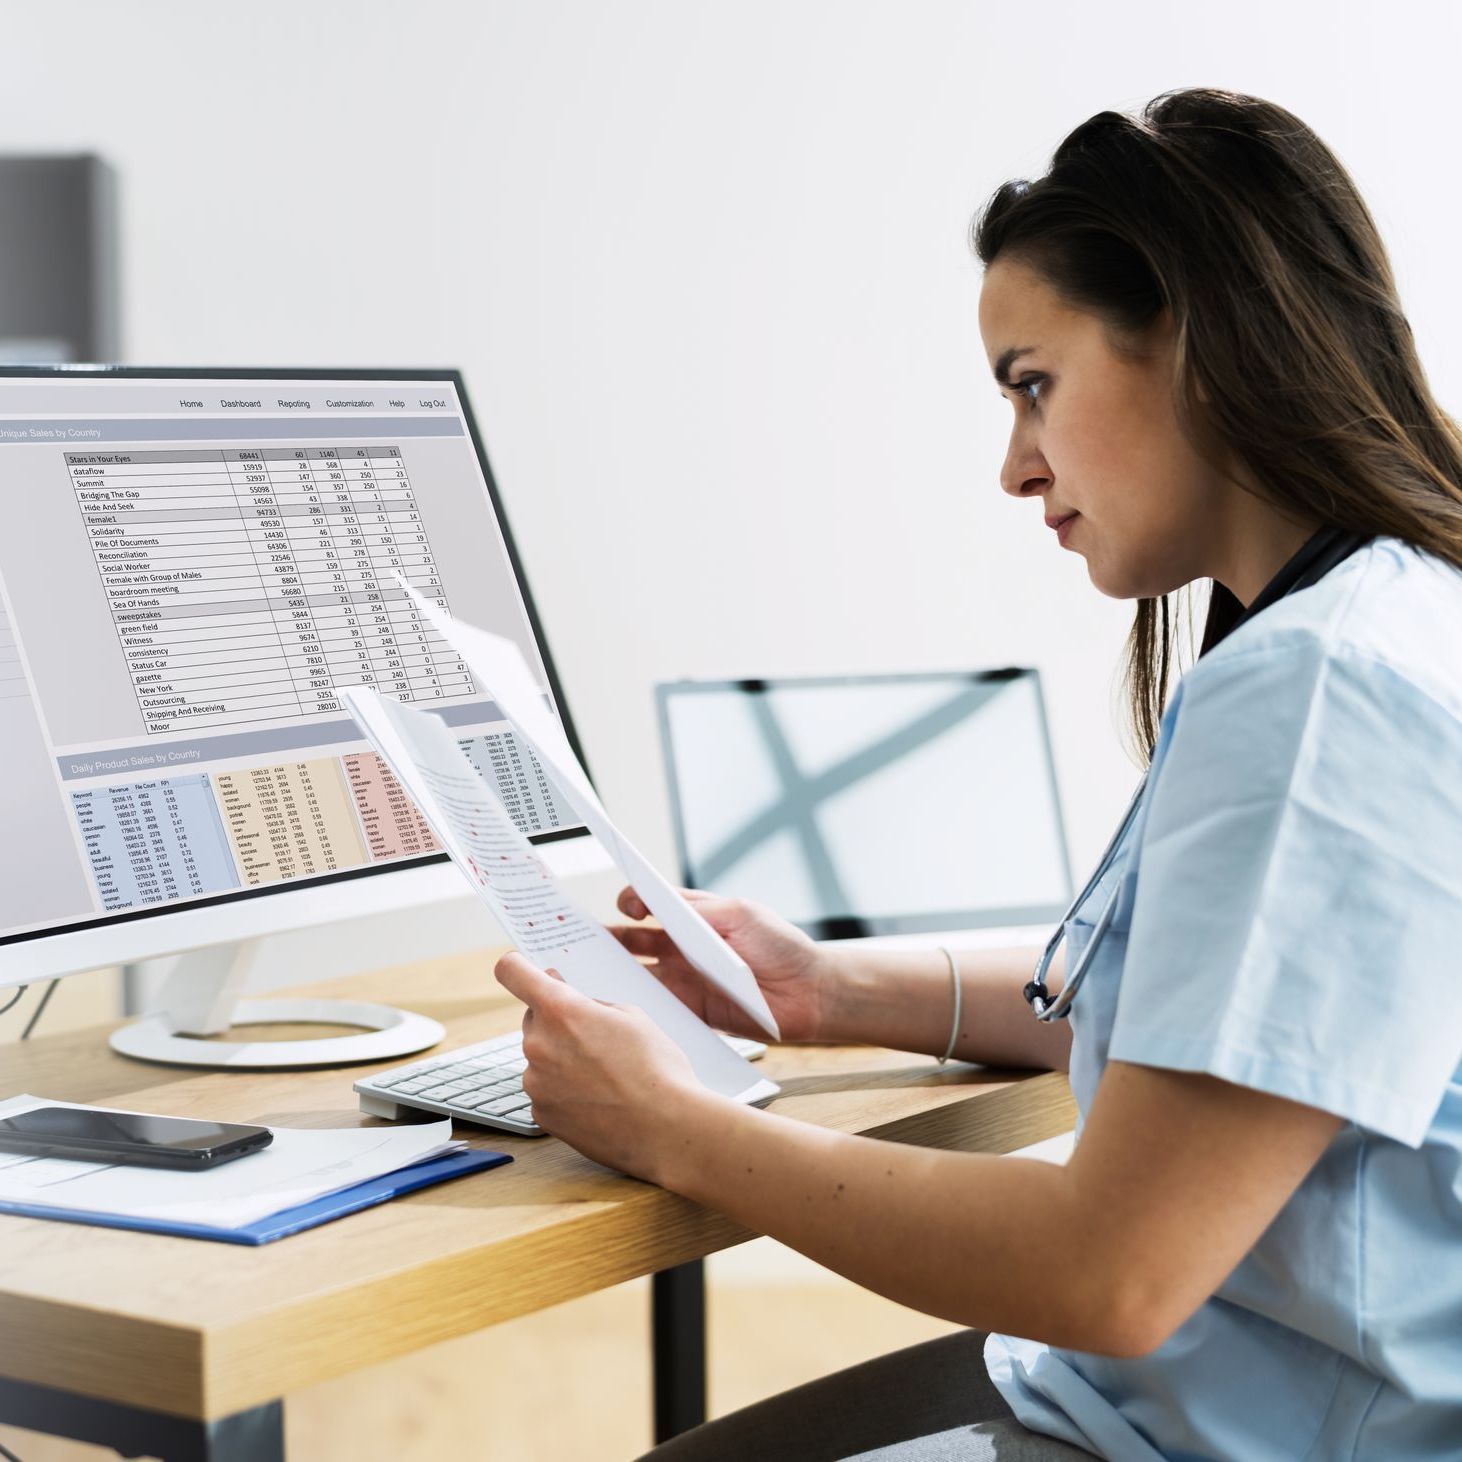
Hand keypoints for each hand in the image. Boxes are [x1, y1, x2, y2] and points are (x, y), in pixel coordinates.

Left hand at [494, 950, 710, 1179]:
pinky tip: (597, 1099)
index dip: (517, 967)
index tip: (524, 970)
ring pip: (540, 1058)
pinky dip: (564, 1091)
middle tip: (594, 1036)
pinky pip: (546, 1090)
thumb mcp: (631, 1016)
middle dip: (557, 1022)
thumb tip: (574, 1002)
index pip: (511, 971)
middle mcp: (538, 1044)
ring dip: (562, 1059)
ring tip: (604, 1075)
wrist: (667, 1129)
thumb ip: (591, 1004)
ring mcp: (536, 1083)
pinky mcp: (541, 1114)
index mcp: (560, 1010)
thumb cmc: (657, 1070)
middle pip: (533, 1019)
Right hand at [607, 886, 831, 1042]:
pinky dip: (635, 1007)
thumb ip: (700, 911)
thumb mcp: (742, 914)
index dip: (632, 901)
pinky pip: (656, 1008)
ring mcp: (684, 980)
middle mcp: (683, 948)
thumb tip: (660, 906)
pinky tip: (617, 1007)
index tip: (624, 905)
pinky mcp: (691, 1011)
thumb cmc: (781, 946)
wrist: (810, 994)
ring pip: (638, 975)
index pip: (652, 903)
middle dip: (606, 938)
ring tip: (587, 974)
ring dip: (613, 973)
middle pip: (634, 940)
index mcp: (695, 918)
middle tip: (579, 939)